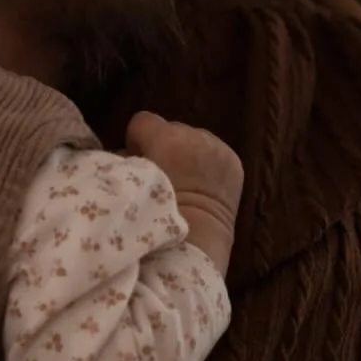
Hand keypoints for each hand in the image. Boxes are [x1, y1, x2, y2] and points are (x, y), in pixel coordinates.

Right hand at [125, 111, 243, 275]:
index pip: (142, 121)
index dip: (137, 140)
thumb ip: (126, 159)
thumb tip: (125, 155)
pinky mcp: (235, 162)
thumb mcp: (131, 179)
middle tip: (160, 174)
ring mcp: (219, 148)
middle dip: (164, 146)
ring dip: (186, 153)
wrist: (197, 240)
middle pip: (171, 128)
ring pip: (194, 139)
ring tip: (183, 180)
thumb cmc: (154, 212)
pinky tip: (202, 184)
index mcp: (167, 137)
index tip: (138, 161)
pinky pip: (214, 152)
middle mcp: (196, 136)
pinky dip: (207, 163)